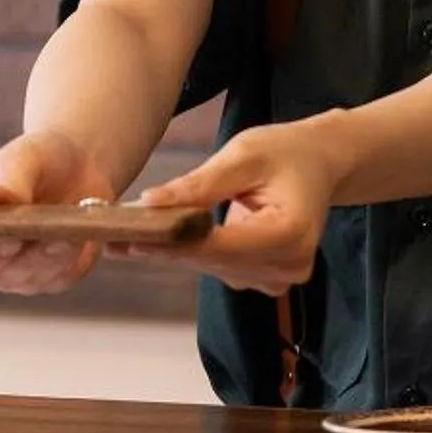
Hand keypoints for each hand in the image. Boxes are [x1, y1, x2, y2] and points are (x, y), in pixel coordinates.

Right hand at [0, 130, 115, 295]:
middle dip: (32, 256)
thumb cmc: (39, 156)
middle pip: (1, 274)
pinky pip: (59, 279)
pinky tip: (81, 238)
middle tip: (59, 237)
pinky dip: (73, 262)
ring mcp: (12, 272)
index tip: (11, 241)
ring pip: (33, 280)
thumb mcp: (24, 157)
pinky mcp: (45, 278)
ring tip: (75, 231)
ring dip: (56, 258)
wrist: (74, 165)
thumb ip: (9, 179)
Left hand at [127, 117, 342, 292]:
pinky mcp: (267, 280)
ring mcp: (279, 279)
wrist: (318, 163)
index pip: (220, 245)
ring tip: (128, 233)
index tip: (131, 235)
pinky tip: (162, 237)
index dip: (172, 242)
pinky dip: (192, 250)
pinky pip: (219, 266)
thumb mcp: (242, 155)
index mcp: (290, 233)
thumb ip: (199, 185)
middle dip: (163, 246)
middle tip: (113, 235)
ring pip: (211, 266)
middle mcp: (288, 266)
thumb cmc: (283, 152)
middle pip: (212, 260)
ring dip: (173, 249)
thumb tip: (150, 203)